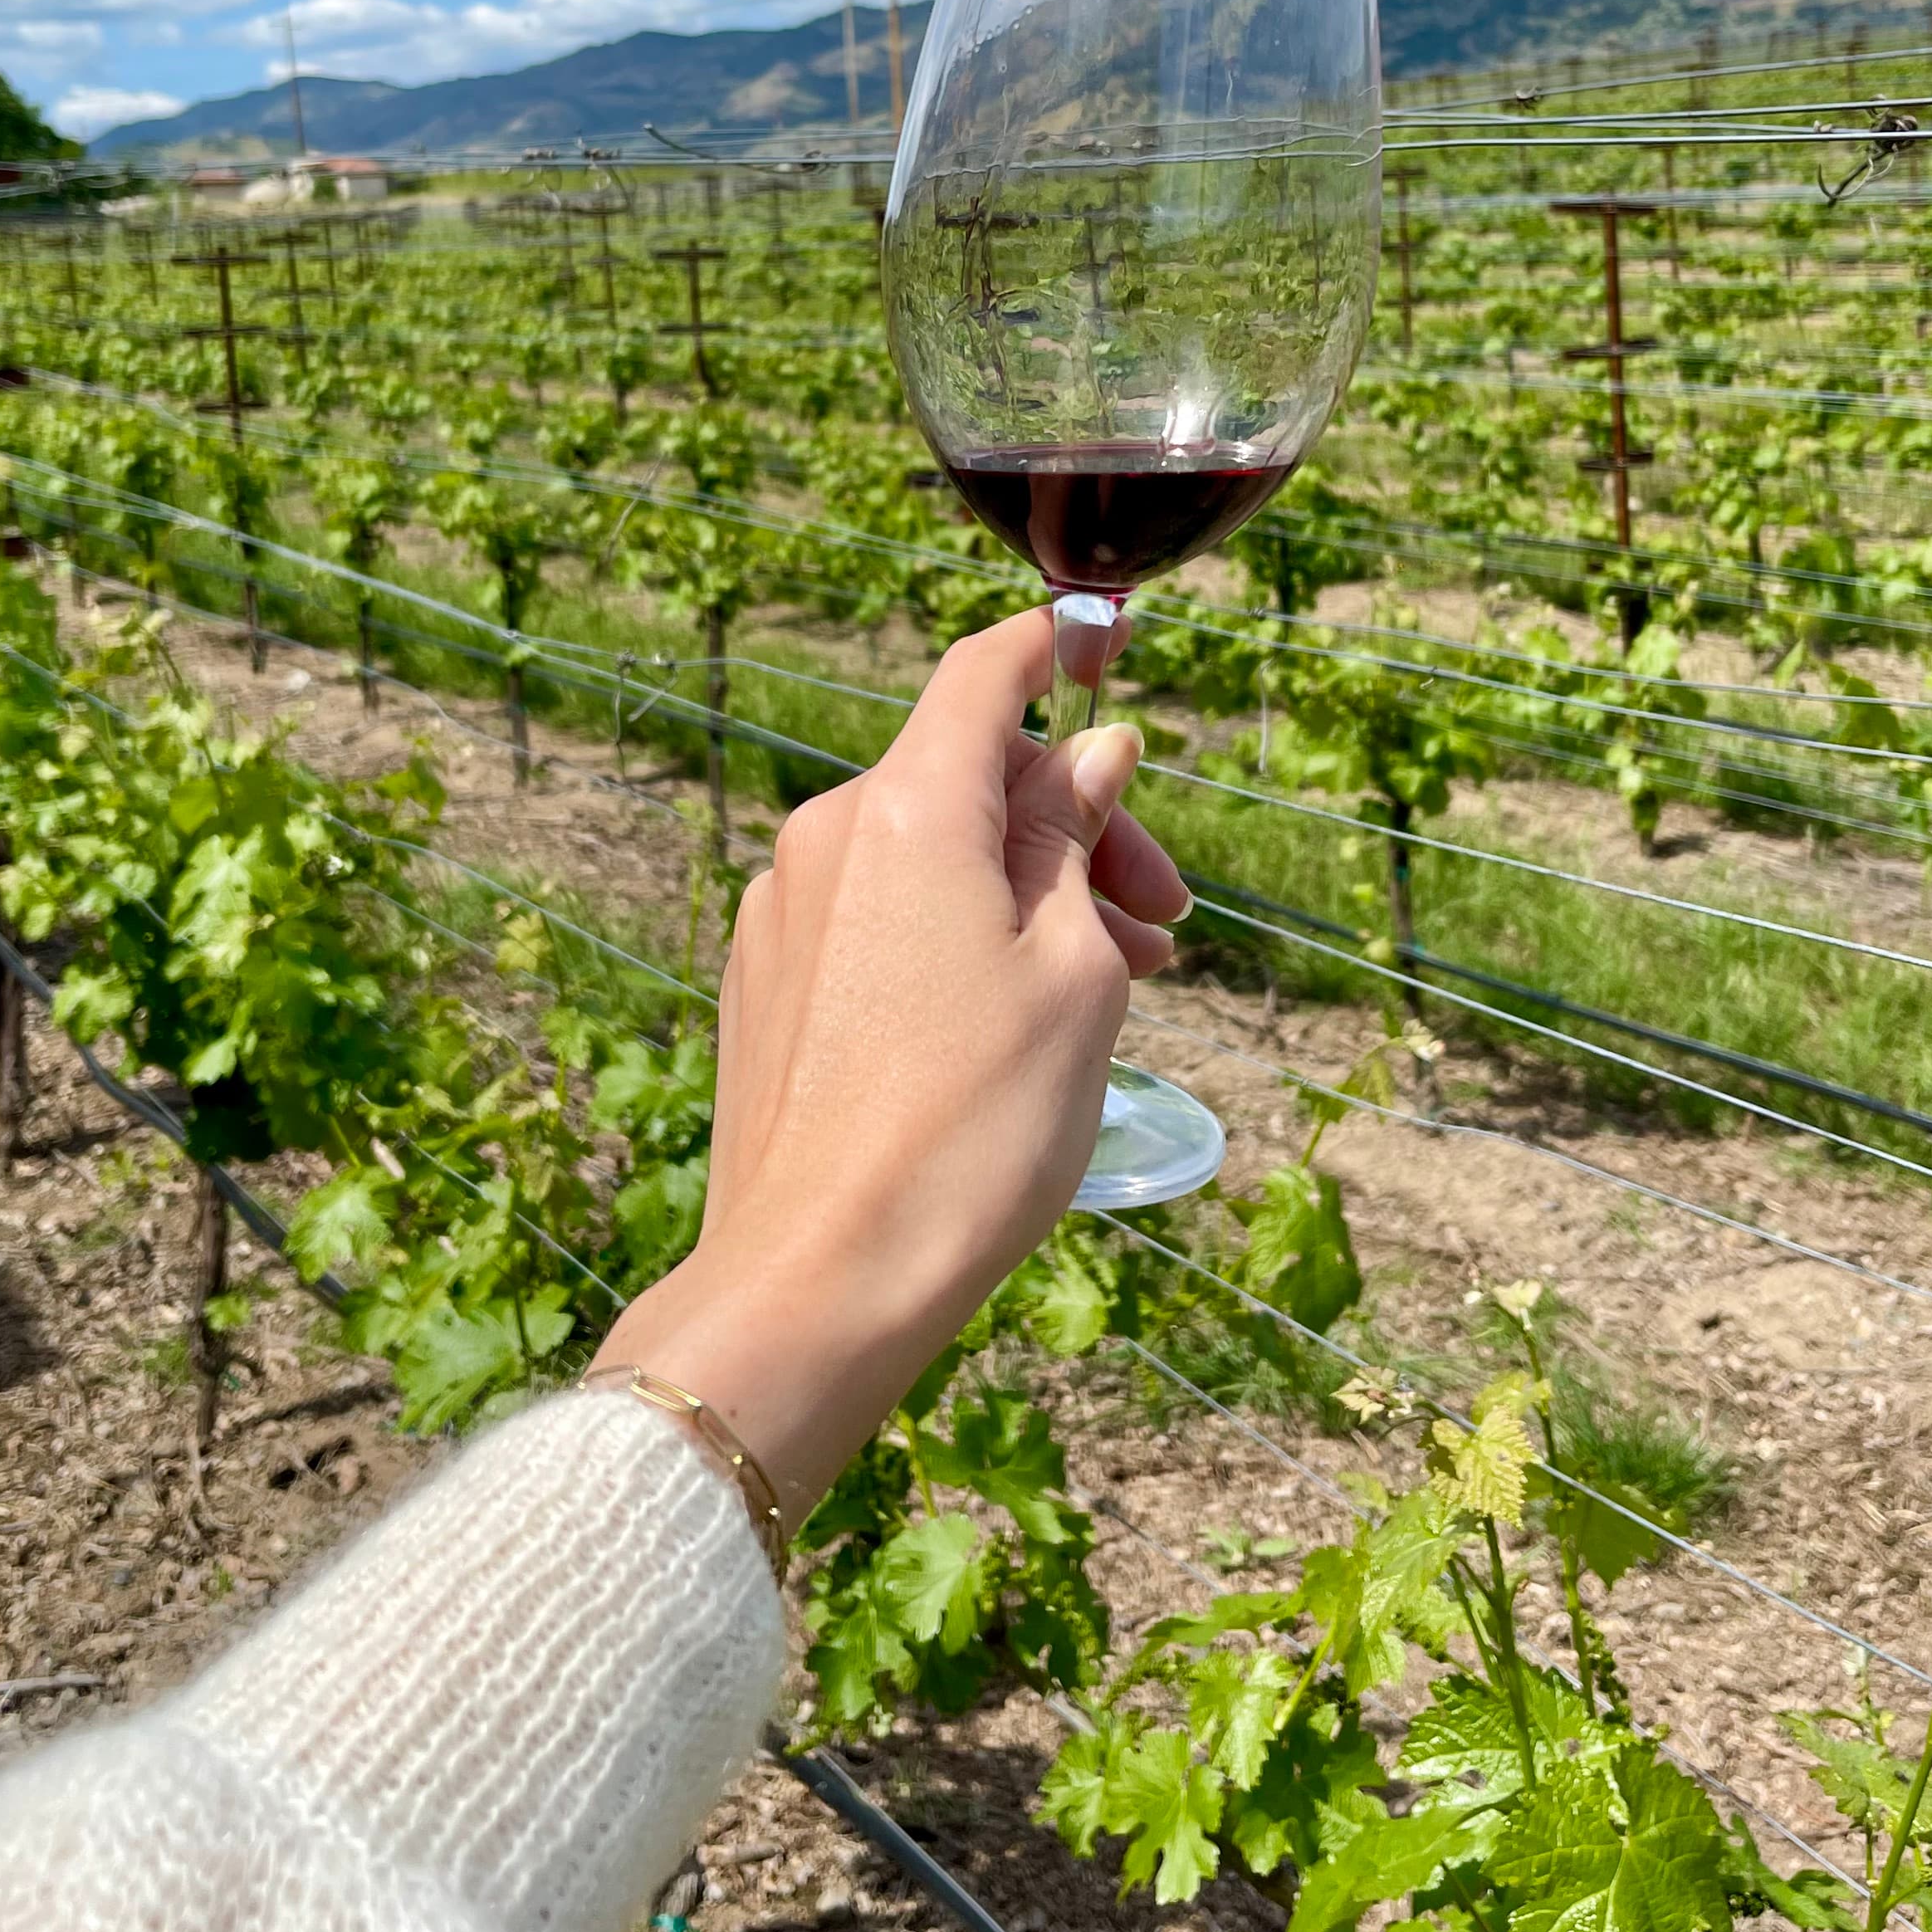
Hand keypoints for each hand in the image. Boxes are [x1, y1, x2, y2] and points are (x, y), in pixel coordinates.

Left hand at [592, 606, 1187, 1526]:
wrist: (818, 1283)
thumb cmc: (970, 1129)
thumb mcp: (1073, 973)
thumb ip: (1077, 841)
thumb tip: (1091, 753)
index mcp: (904, 809)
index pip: (983, 674)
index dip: (1054, 649)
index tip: (1111, 648)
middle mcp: (826, 838)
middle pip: (967, 780)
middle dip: (1076, 826)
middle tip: (1167, 920)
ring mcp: (783, 914)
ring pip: (926, 857)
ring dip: (1025, 893)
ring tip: (1114, 986)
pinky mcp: (765, 986)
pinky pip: (878, 920)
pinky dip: (955, 938)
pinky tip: (1014, 1022)